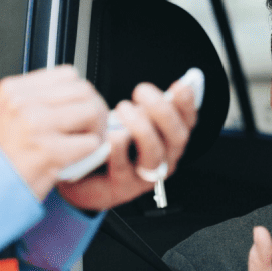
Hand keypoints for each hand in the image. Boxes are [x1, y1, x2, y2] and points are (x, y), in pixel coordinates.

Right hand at [0, 65, 109, 200]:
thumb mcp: (6, 116)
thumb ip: (37, 102)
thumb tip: (74, 96)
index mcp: (13, 90)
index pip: (67, 75)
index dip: (81, 94)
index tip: (81, 109)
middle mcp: (23, 103)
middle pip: (84, 91)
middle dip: (96, 111)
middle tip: (92, 129)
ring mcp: (36, 125)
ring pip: (92, 112)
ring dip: (97, 131)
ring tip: (86, 145)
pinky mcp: (48, 151)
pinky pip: (90, 144)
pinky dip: (91, 154)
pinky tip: (77, 161)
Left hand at [57, 77, 197, 210]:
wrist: (84, 173)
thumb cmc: (111, 142)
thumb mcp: (133, 119)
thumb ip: (150, 106)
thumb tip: (173, 83)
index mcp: (169, 141)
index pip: (187, 122)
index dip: (187, 105)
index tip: (180, 86)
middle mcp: (164, 159)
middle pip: (177, 137)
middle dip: (162, 111)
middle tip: (142, 91)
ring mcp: (145, 176)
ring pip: (154, 154)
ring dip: (141, 128)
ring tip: (123, 109)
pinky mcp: (122, 187)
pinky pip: (123, 167)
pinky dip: (118, 148)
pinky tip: (111, 133)